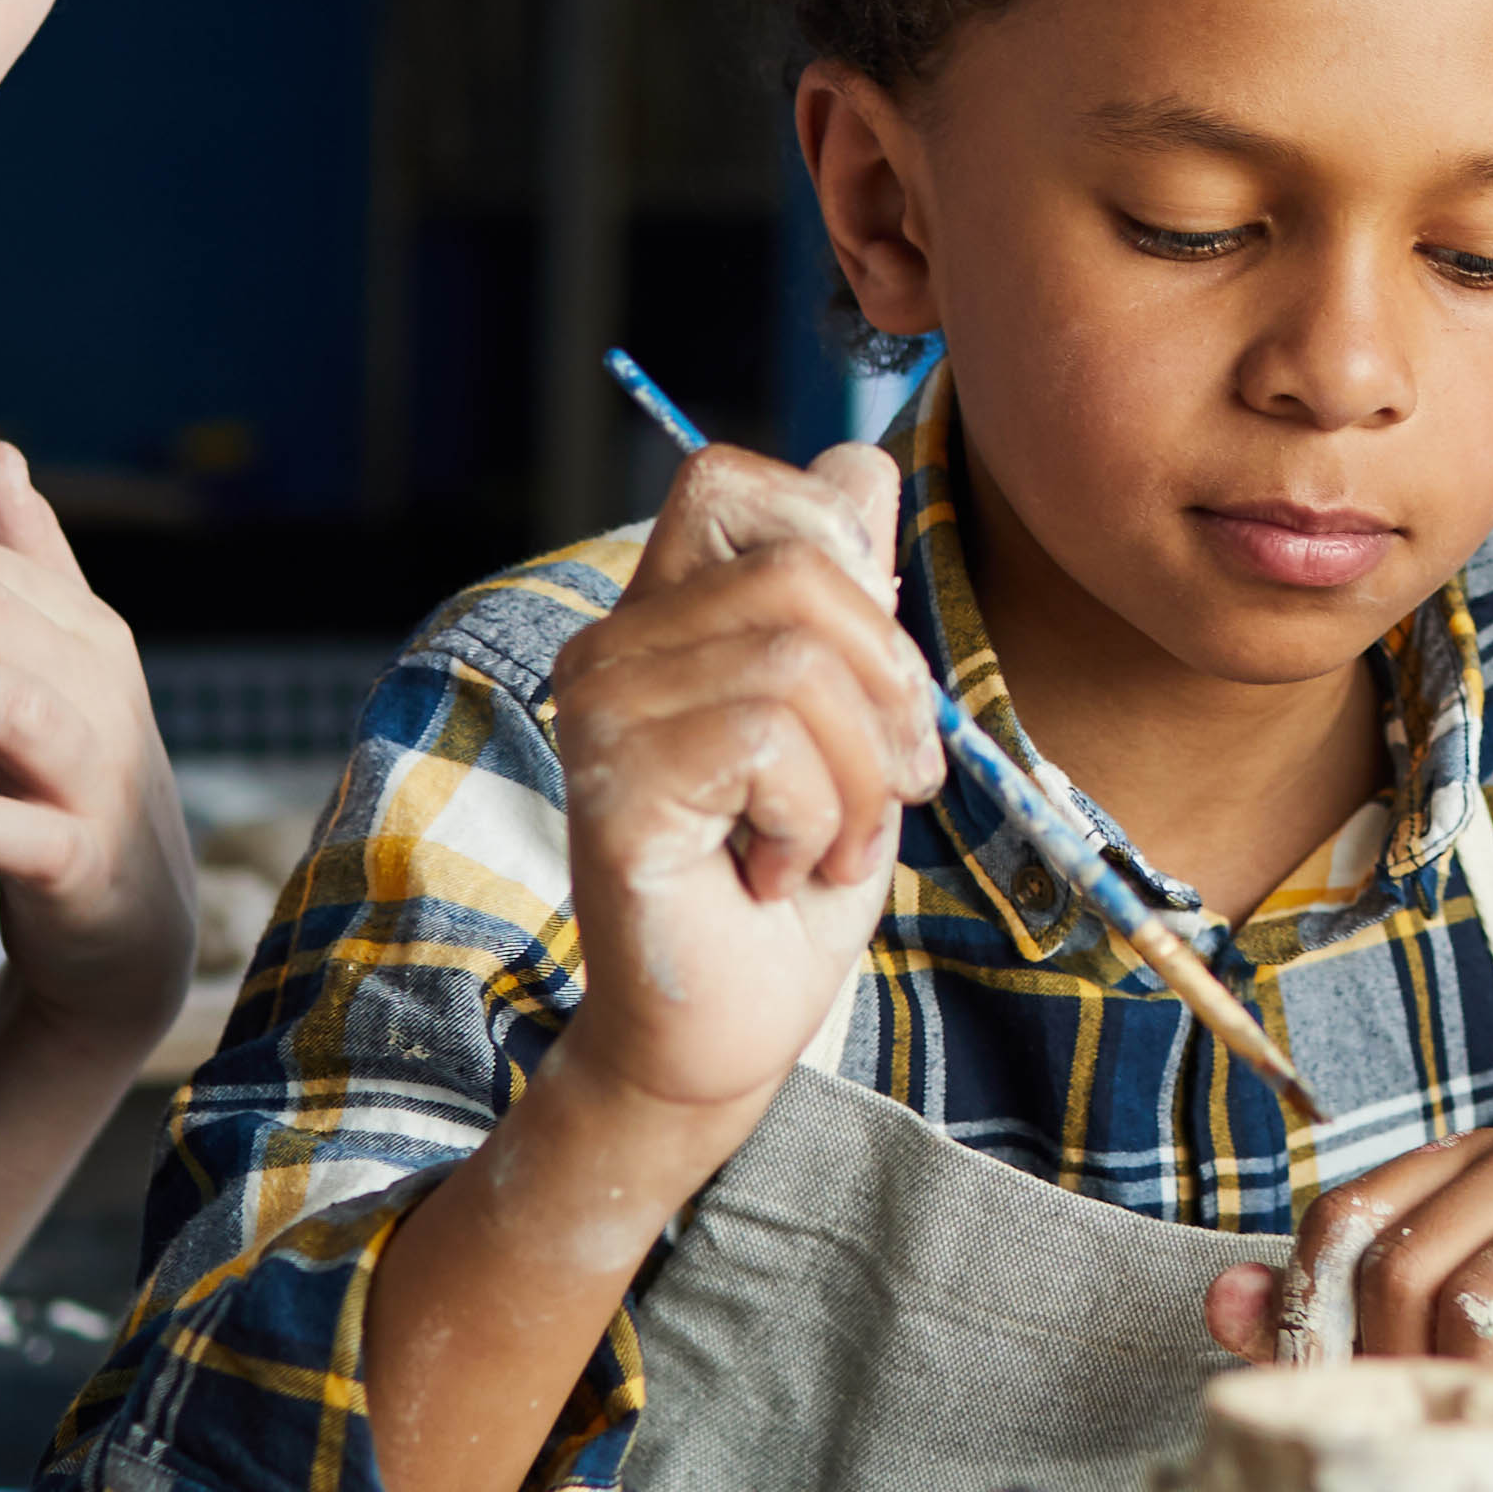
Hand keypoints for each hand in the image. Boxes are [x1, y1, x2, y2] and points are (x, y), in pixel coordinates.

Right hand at [533, 434, 937, 1146]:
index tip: (873, 675)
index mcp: (666, 614)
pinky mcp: (614, 781)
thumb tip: (859, 458)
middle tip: (888, 790)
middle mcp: (613, 643)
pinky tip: (777, 872)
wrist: (730, 1033)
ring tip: (827, 846)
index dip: (837, 547)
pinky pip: (770, 741)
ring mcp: (601, 708)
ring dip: (862, 778)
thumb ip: (848, 600)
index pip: (734, 480)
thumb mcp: (852, 725)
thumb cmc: (791, 881)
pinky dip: (819, 821)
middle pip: (802, 567)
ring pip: (799, 661)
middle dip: (890, 690)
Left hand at [1207, 1125, 1492, 1491]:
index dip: (1319, 1322)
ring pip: (1471, 1299)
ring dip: (1472, 1394)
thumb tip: (1221, 1299)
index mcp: (1468, 1165)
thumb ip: (1335, 1325)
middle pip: (1397, 1262)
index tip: (1339, 1407)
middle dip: (1395, 1372)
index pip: (1342, 1219)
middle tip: (1432, 1438)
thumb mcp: (1440, 1360)